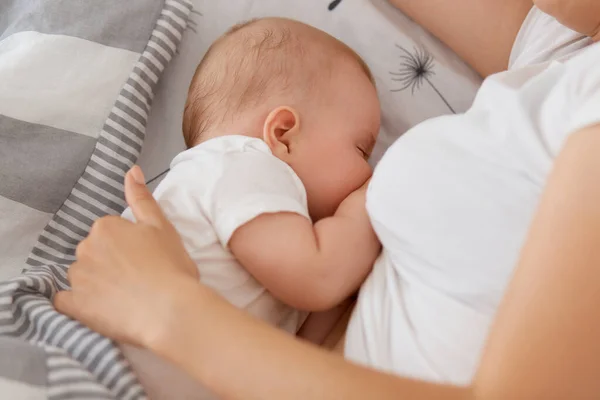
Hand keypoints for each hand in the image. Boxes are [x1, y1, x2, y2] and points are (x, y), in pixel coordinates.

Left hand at [54, 166, 198, 346]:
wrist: (170, 310)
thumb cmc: (171, 266)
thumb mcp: (162, 226)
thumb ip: (142, 198)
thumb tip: (131, 169)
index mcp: (105, 227)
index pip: (110, 233)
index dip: (129, 247)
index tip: (145, 260)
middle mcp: (85, 248)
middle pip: (94, 253)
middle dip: (110, 263)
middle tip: (138, 279)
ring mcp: (77, 278)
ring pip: (82, 276)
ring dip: (96, 283)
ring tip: (124, 298)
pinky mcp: (73, 305)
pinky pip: (65, 301)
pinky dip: (78, 304)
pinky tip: (100, 308)